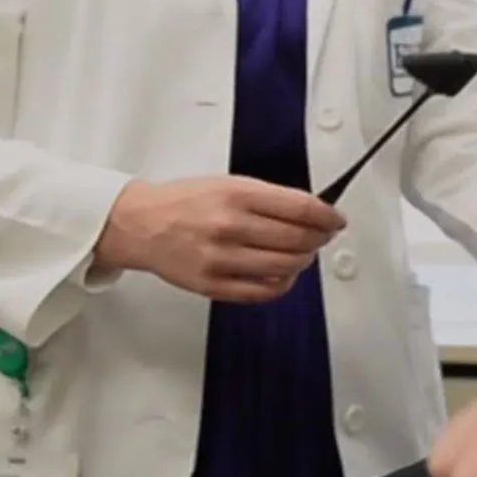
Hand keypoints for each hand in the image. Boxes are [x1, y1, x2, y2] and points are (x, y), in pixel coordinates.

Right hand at [93, 176, 345, 303]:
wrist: (140, 224)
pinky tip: (282, 274)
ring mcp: (222, 259)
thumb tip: (312, 212)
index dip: (328, 217)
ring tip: (303, 253)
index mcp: (237, 195)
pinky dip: (282, 284)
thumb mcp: (229, 183)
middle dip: (319, 239)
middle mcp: (230, 227)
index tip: (336, 220)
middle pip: (298, 239)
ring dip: (303, 261)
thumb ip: (269, 198)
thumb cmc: (185, 202)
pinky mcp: (213, 285)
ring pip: (285, 267)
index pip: (301, 209)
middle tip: (323, 236)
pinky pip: (263, 292)